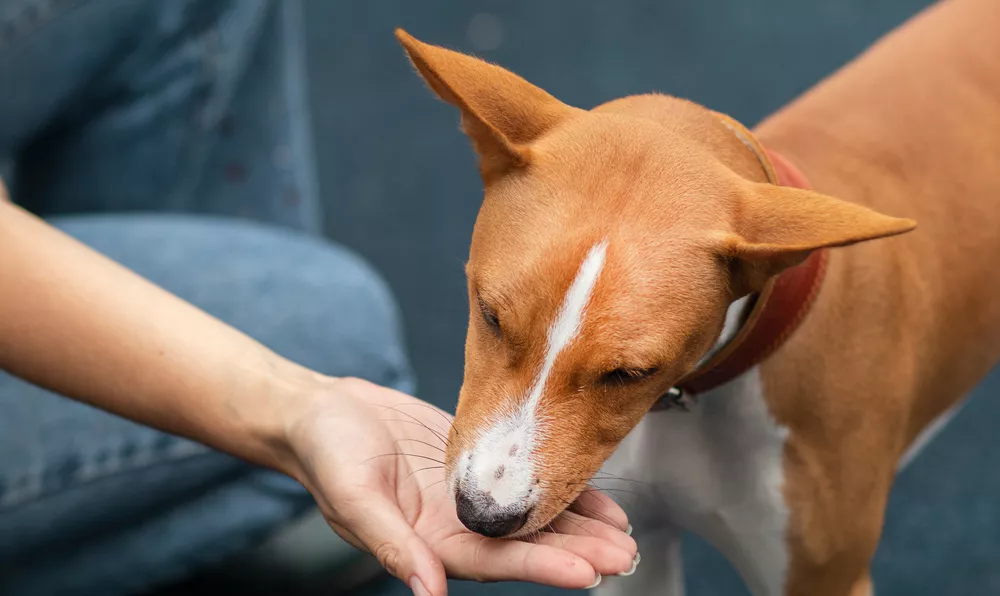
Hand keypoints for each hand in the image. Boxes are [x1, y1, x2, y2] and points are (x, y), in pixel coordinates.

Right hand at [283, 377, 636, 595]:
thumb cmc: (327, 453)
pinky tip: (594, 493)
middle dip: (578, 552)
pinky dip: (559, 487)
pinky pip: (525, 478)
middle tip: (625, 554)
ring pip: (533, 516)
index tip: (589, 571)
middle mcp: (457, 525)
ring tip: (624, 532)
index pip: (498, 560)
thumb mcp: (354, 498)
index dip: (544, 567)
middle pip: (527, 545)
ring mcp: (469, 496)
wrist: (322, 412)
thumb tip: (429, 593)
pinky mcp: (475, 462)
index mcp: (430, 542)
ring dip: (579, 526)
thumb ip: (393, 545)